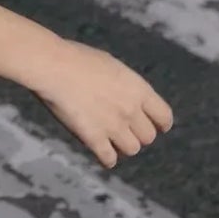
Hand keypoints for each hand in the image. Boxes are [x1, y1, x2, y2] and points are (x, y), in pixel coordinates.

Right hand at [30, 38, 173, 168]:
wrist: (54, 67)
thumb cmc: (77, 59)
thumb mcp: (111, 66)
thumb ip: (124, 85)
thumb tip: (124, 94)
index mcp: (139, 89)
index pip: (164, 116)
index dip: (161, 123)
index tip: (157, 126)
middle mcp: (131, 110)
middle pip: (148, 136)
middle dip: (138, 134)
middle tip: (125, 130)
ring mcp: (114, 126)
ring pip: (132, 149)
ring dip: (123, 146)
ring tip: (112, 141)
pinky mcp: (94, 138)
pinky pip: (109, 159)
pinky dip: (107, 158)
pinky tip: (102, 153)